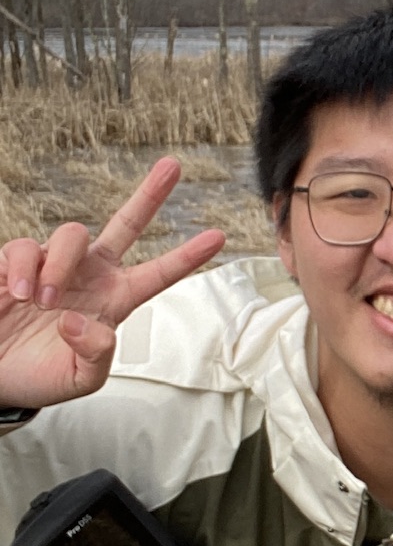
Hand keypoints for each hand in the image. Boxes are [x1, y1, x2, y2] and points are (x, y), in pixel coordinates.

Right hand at [0, 157, 224, 408]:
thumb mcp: (78, 379)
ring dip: (61, 266)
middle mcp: (89, 274)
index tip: (218, 237)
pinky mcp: (15, 262)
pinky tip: (18, 293)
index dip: (186, 257)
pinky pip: (24, 247)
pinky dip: (24, 268)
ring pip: (71, 234)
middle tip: (173, 166)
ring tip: (45, 301)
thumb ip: (96, 356)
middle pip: (126, 224)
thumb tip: (82, 321)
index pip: (157, 275)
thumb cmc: (40, 376)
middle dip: (149, 194)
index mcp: (114, 300)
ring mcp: (54, 264)